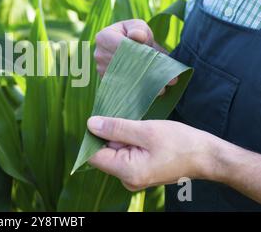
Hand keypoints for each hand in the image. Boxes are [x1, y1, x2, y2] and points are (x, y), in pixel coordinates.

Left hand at [87, 116, 215, 190]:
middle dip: (110, 135)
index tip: (100, 118)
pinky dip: (129, 141)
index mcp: (127, 171)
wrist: (207, 156)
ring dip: (121, 136)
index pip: (93, 155)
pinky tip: (142, 133)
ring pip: (115, 151)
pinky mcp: (140, 171)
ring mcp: (133, 177)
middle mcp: (127, 179)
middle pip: (103, 153)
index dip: (92, 136)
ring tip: (138, 127)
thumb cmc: (180, 143)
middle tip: (128, 121)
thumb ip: (116, 128)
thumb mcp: (146, 130)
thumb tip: (90, 124)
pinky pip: (125, 153)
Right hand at [94, 19, 175, 93]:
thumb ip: (139, 29)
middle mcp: (99, 54)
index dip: (140, 54)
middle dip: (147, 71)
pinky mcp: (107, 82)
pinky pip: (123, 87)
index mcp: (103, 37)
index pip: (122, 47)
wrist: (127, 46)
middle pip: (124, 64)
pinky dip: (139, 88)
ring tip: (164, 87)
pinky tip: (153, 90)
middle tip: (169, 80)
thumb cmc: (135, 34)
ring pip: (125, 78)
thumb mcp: (139, 26)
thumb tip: (137, 36)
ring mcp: (101, 70)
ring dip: (145, 83)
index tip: (159, 61)